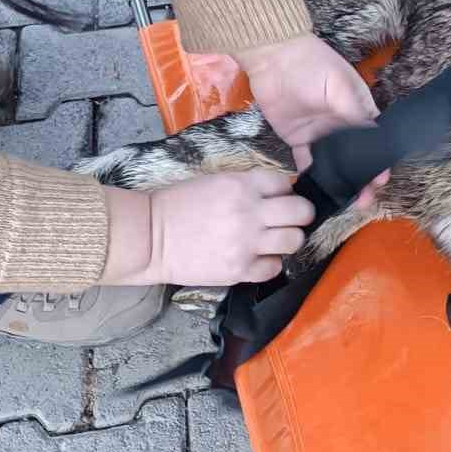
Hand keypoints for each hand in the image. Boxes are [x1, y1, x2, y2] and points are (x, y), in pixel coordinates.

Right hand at [103, 171, 315, 286]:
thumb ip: (246, 186)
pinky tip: (257, 258)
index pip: (285, 183)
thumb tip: (276, 193)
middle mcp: (249, 212)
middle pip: (301, 212)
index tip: (277, 199)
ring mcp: (246, 243)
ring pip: (294, 240)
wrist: (149, 238)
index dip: (285, 191)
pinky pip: (274, 268)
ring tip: (274, 240)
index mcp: (241, 185)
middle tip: (289, 220)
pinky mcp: (239, 269)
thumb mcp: (213, 182)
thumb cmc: (177, 206)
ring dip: (288, 239)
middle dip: (300, 214)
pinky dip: (269, 264)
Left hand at [239, 33, 385, 200]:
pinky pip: (307, 162)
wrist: (273, 57)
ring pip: (334, 164)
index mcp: (358, 110)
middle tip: (363, 201)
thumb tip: (373, 140)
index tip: (380, 180)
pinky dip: (312, 177)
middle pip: (355, 157)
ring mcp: (320, 134)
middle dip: (361, 179)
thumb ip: (355, 115)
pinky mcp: (298, 139)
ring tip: (344, 203)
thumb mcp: (340, 87)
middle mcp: (342, 125)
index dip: (378, 160)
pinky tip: (317, 192)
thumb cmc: (313, 65)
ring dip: (340, 181)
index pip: (373, 140)